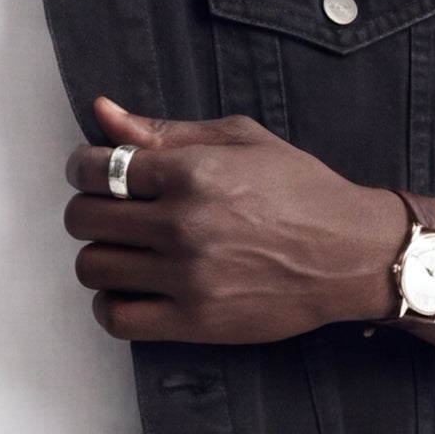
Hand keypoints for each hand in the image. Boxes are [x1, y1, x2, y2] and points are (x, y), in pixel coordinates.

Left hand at [63, 94, 396, 342]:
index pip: (95, 169)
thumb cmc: (300, 192)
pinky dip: (110, 304)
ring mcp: (187, 277)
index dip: (83, 168)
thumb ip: (164, 130)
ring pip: (93, 268)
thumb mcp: (238, 140)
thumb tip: (102, 112)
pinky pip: (116, 318)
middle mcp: (184, 225)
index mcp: (193, 172)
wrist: (351, 255)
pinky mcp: (195, 320)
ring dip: (100, 255)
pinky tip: (130, 288)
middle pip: (84, 219)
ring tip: (126, 249)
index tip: (93, 173)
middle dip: (89, 209)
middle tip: (111, 211)